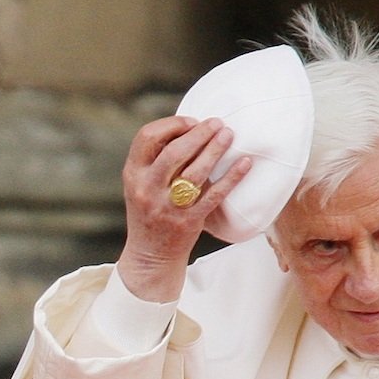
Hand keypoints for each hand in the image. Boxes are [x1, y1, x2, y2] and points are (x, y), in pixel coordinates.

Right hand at [115, 116, 253, 301]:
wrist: (149, 256)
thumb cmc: (150, 211)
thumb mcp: (141, 183)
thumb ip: (156, 159)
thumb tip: (191, 127)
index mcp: (133, 175)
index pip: (147, 136)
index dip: (172, 124)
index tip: (192, 122)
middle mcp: (147, 189)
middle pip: (174, 151)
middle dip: (199, 133)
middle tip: (217, 123)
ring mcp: (167, 207)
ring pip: (195, 171)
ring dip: (215, 149)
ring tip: (229, 135)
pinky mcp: (187, 221)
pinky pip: (214, 195)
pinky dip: (232, 177)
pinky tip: (245, 163)